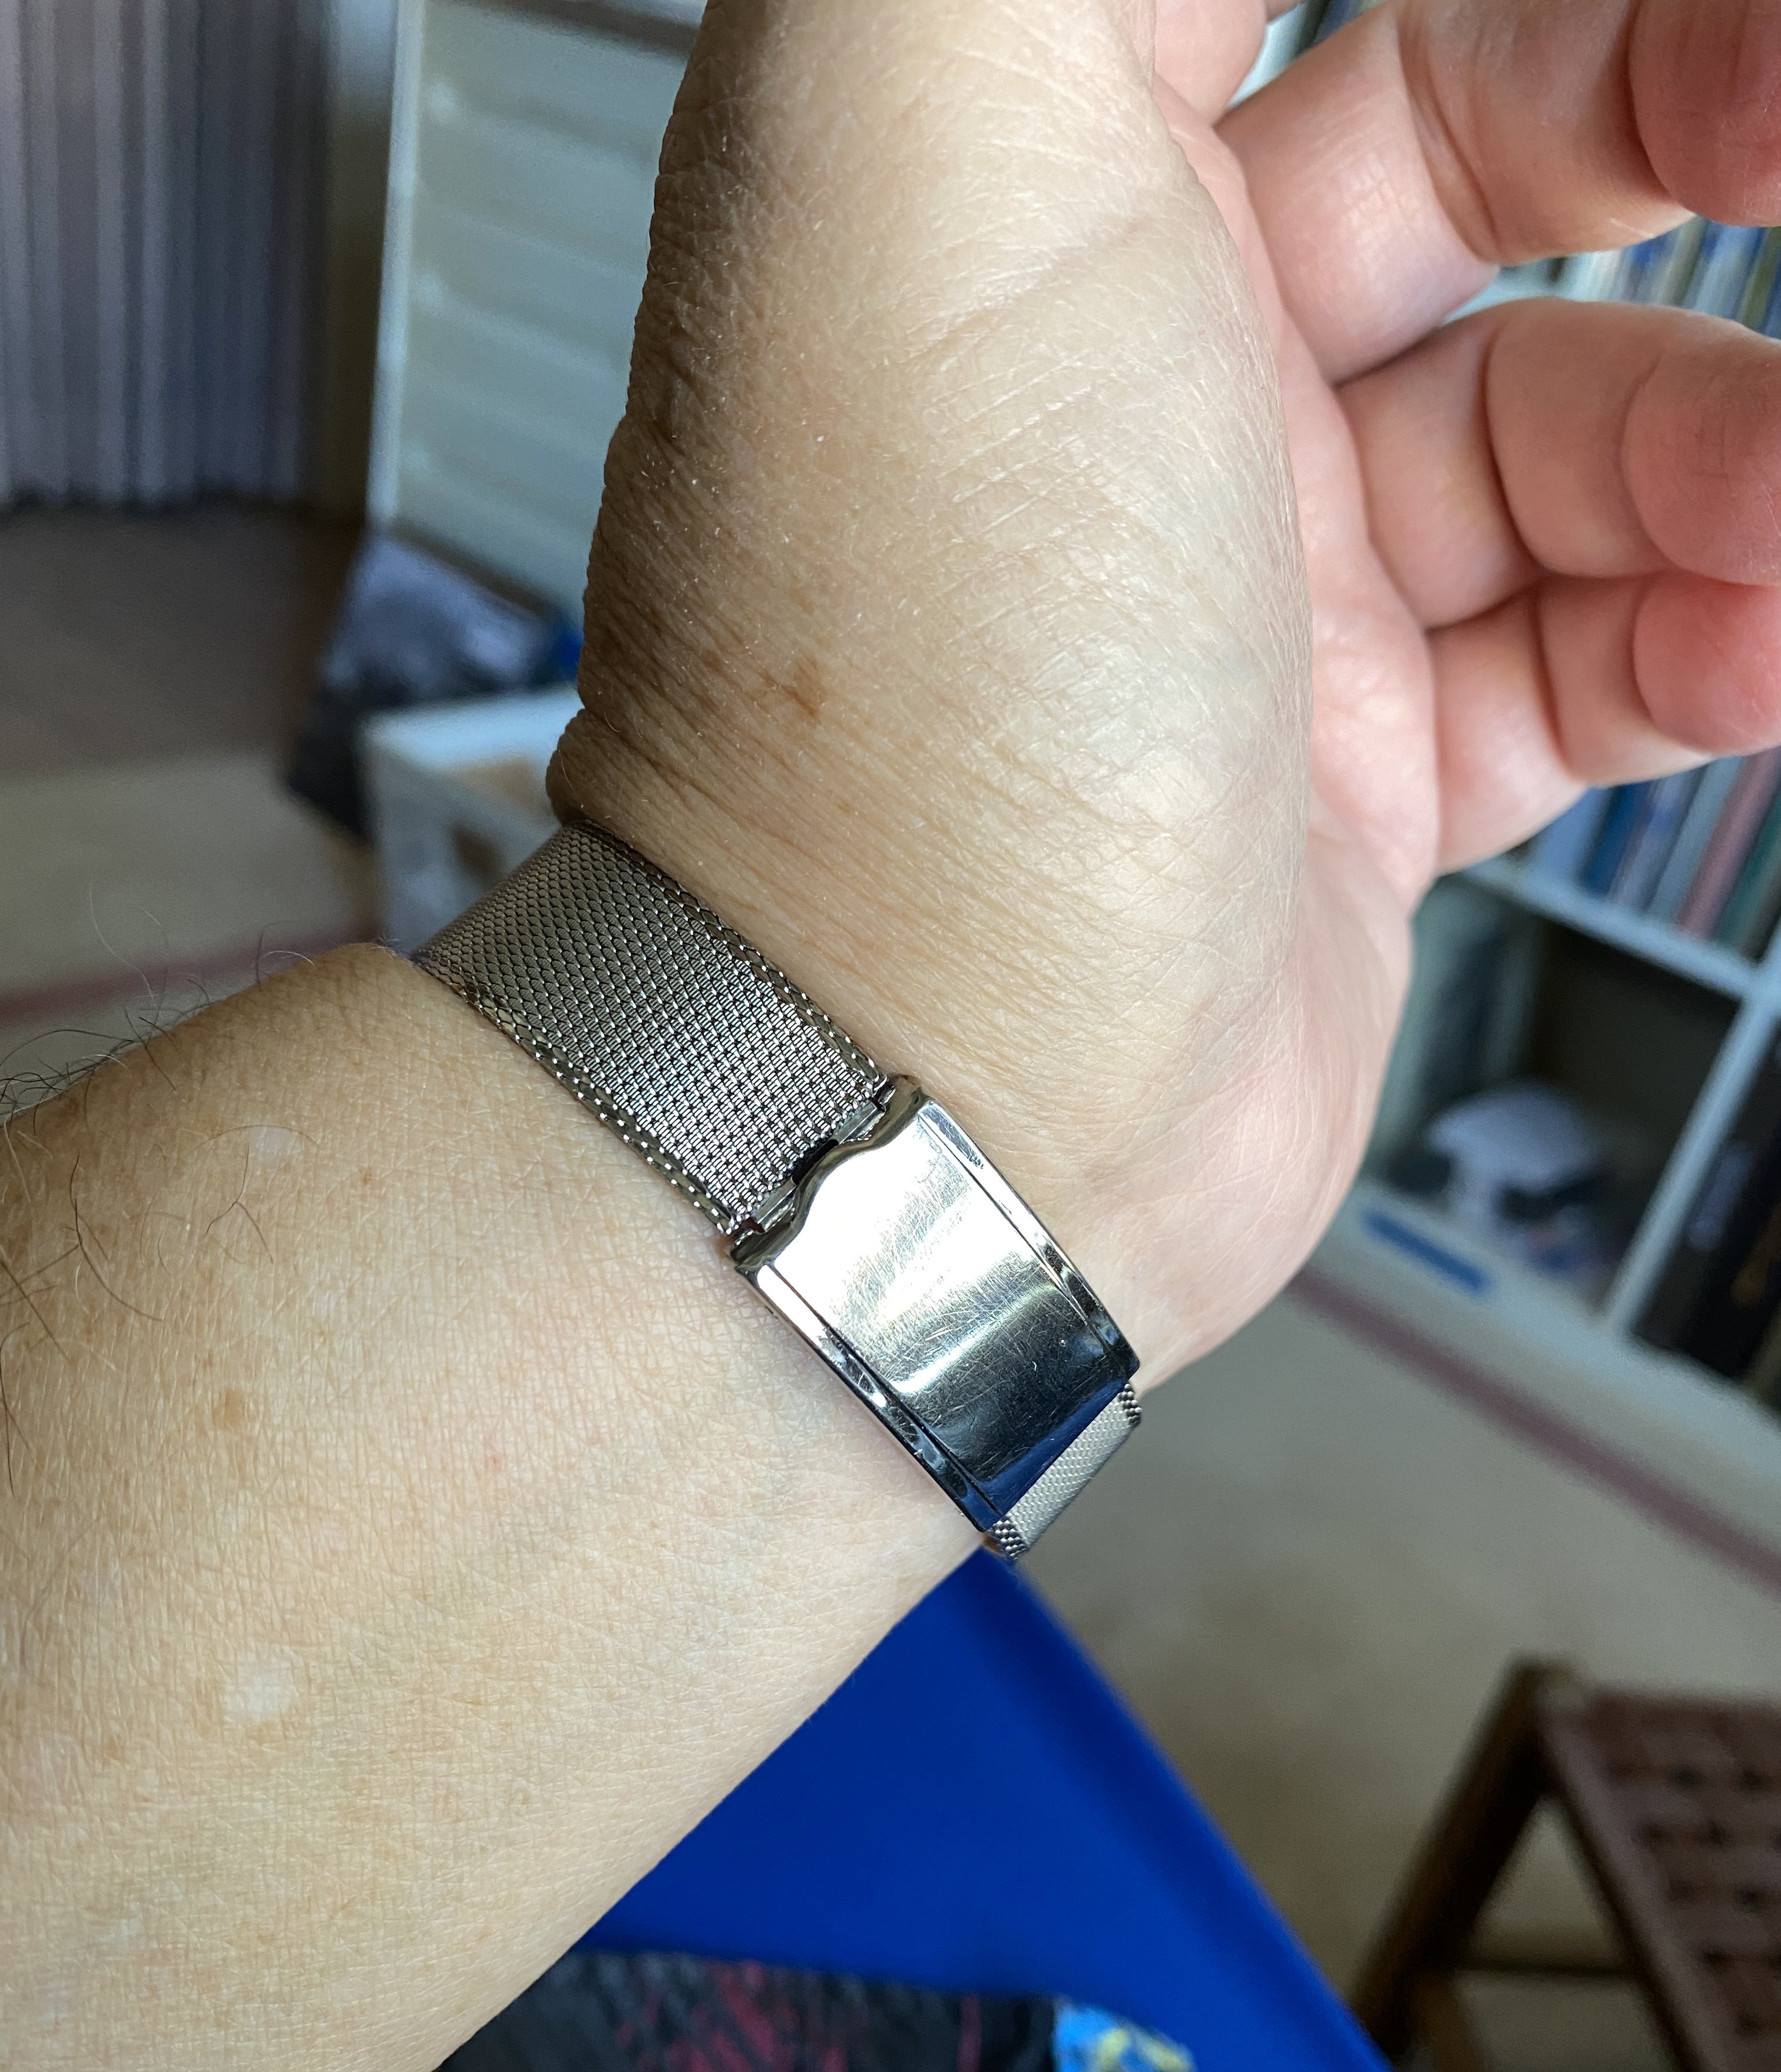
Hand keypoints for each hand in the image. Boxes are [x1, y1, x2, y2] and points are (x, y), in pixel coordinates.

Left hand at [552, 0, 1780, 1384]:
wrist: (927, 1091)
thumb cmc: (906, 682)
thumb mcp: (921, 143)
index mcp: (1004, 172)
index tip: (1674, 36)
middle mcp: (1122, 356)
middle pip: (1499, 129)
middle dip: (1702, 102)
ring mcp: (1255, 575)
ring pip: (1590, 416)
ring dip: (1734, 442)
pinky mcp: (1352, 764)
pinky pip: (1595, 644)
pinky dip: (1707, 627)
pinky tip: (1760, 632)